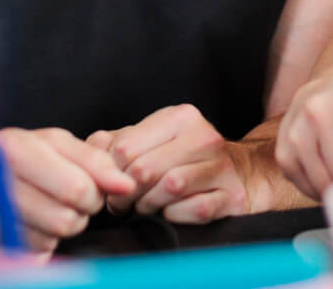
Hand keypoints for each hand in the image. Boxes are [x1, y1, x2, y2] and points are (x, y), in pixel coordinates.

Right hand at [0, 128, 135, 253]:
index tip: (92, 188)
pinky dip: (39, 239)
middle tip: (72, 200)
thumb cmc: (11, 154)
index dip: (95, 192)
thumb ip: (93, 159)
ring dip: (59, 226)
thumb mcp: (51, 142)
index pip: (76, 187)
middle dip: (79, 211)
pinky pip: (30, 252)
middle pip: (65, 218)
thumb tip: (125, 184)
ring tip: (47, 207)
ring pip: (50, 238)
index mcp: (12, 147)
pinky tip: (29, 221)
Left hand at [87, 104, 249, 223]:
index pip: (125, 148)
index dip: (111, 173)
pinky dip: (176, 216)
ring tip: (146, 206)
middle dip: (127, 195)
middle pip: (144, 170)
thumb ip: (115, 141)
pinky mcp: (232, 196)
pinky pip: (193, 210)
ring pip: (169, 189)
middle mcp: (204, 137)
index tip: (113, 184)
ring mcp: (222, 166)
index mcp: (180, 117)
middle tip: (124, 203)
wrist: (242, 174)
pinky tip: (173, 212)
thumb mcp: (150, 140)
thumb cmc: (184, 159)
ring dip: (149, 206)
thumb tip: (91, 149)